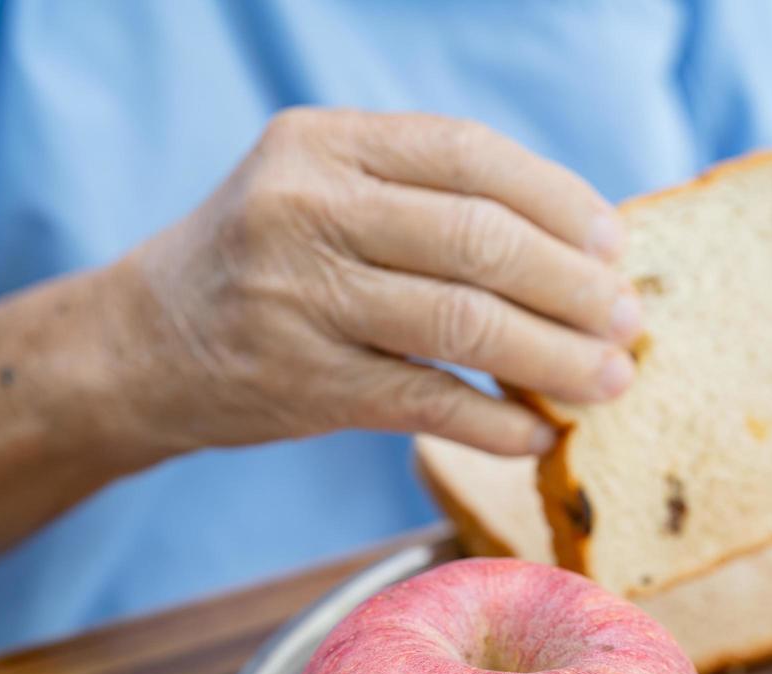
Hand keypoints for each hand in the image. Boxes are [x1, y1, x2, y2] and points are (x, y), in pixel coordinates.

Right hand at [109, 109, 639, 456]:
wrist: (144, 344)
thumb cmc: (267, 264)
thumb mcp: (323, 194)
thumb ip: (425, 202)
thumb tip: (580, 249)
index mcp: (324, 144)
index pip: (469, 155)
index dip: (558, 200)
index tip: (615, 244)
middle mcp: (304, 207)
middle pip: (477, 240)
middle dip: (572, 285)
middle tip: (628, 322)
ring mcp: (297, 297)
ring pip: (461, 322)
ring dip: (553, 357)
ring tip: (609, 380)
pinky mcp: (299, 383)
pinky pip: (425, 402)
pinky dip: (495, 422)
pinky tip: (539, 433)